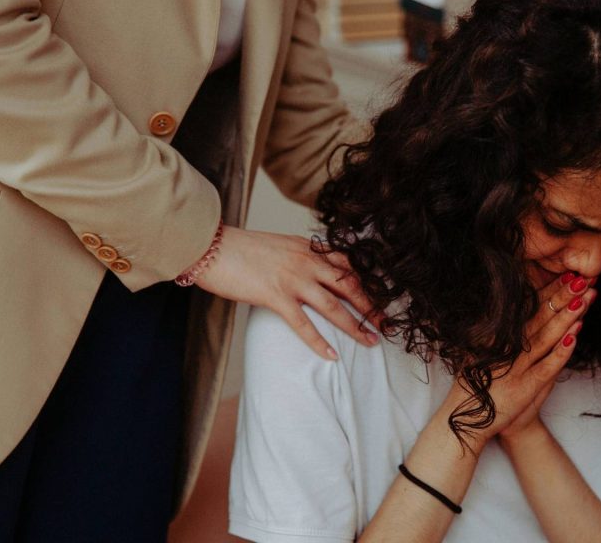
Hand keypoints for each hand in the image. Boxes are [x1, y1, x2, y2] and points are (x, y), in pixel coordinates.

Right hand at [195, 226, 381, 359]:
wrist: (212, 247)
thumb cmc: (242, 249)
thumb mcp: (281, 246)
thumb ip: (301, 257)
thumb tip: (314, 272)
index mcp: (309, 248)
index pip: (349, 265)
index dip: (369, 283)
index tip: (383, 298)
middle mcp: (307, 261)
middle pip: (350, 286)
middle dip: (372, 306)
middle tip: (387, 323)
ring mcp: (293, 279)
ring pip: (334, 306)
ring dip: (356, 326)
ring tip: (371, 341)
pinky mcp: (275, 296)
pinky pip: (303, 324)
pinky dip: (319, 341)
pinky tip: (332, 355)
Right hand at [437, 273, 595, 449]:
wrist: (467, 421)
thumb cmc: (479, 385)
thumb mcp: (482, 351)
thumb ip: (500, 332)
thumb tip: (513, 307)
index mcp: (498, 335)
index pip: (528, 307)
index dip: (550, 290)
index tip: (568, 274)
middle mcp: (506, 346)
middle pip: (540, 315)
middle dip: (563, 295)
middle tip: (584, 277)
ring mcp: (516, 366)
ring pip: (546, 335)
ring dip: (567, 315)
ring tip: (586, 296)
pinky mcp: (524, 386)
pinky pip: (547, 365)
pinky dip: (561, 349)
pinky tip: (576, 334)